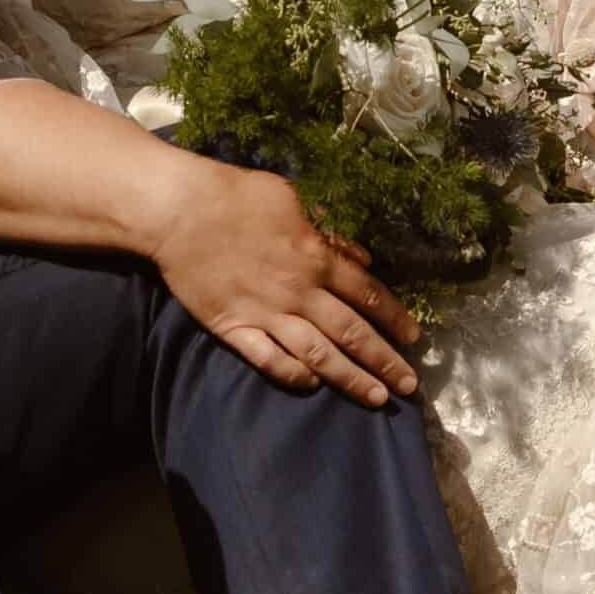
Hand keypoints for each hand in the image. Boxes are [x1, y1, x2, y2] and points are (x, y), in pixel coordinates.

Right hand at [140, 157, 422, 407]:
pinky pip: (270, 360)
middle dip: (384, 360)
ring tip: (377, 397)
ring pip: (319, 355)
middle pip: (352, 332)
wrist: (179, 211)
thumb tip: (361, 258)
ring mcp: (266, 314)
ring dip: (351, 379)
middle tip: (408, 384)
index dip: (395, 318)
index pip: (368, 295)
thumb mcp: (292, 200)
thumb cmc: (236, 196)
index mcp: (316, 257)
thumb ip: (329, 232)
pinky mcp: (234, 328)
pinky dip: (293, 376)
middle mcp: (299, 292)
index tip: (415, 337)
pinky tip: (312, 384)